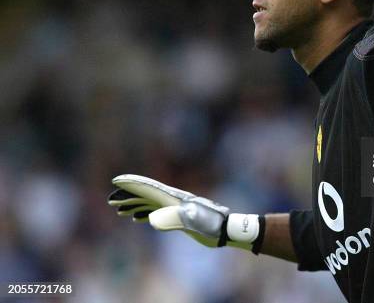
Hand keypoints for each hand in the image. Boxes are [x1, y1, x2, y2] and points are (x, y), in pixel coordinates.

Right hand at [108, 174, 260, 249]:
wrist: (225, 230)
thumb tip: (151, 220)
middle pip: (146, 194)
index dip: (132, 184)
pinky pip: (157, 212)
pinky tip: (138, 219)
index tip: (116, 180)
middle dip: (128, 196)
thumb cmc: (211, 225)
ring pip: (150, 203)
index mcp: (173, 198)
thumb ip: (173, 219)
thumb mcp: (192, 221)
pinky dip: (145, 213)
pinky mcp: (179, 217)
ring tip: (118, 210)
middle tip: (110, 200)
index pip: (149, 188)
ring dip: (134, 205)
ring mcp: (176, 208)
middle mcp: (173, 200)